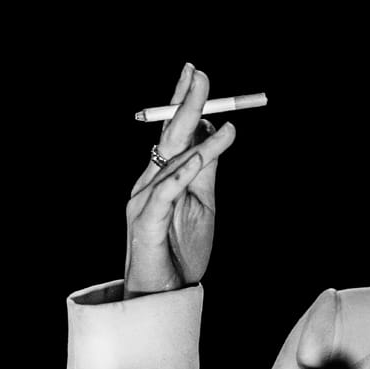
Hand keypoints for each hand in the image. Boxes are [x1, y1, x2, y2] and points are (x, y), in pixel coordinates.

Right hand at [124, 64, 236, 296]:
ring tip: (226, 122)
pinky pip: (165, 194)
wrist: (162, 295)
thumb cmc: (179, 249)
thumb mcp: (202, 203)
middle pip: (167, 137)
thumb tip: (216, 132)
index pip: (170, 131)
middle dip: (185, 104)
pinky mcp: (146, 224)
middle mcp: (147, 183)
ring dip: (200, 140)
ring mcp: (143, 202)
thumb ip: (206, 169)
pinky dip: (184, 175)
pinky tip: (201, 158)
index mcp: (160, 175)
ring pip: (172, 163)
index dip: (181, 101)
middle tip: (201, 75)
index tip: (195, 72)